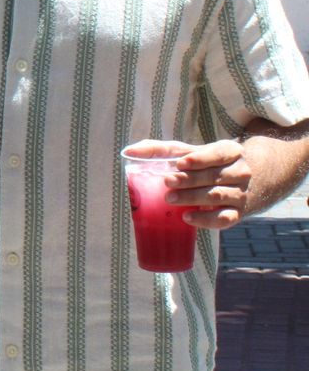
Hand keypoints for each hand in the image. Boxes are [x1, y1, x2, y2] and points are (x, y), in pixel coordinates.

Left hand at [126, 138, 251, 228]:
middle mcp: (240, 172)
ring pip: (218, 196)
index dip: (200, 159)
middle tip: (167, 182)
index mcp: (230, 151)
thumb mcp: (187, 152)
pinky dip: (206, 220)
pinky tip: (187, 218)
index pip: (217, 154)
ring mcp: (241, 194)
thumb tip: (129, 152)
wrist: (239, 182)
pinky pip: (225, 218)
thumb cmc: (204, 163)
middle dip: (189, 180)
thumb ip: (159, 150)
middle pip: (213, 176)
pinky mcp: (238, 213)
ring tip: (170, 199)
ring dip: (193, 198)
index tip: (180, 163)